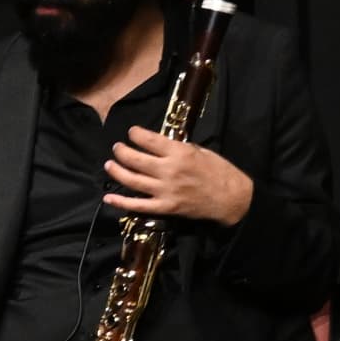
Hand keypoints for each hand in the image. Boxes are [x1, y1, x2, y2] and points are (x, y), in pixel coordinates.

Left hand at [104, 125, 253, 226]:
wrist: (231, 199)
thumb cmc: (220, 171)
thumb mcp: (202, 151)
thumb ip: (180, 148)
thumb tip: (162, 146)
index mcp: (180, 153)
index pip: (150, 140)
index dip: (136, 134)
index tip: (131, 132)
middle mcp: (169, 170)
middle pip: (136, 160)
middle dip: (122, 151)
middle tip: (116, 147)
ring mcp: (165, 191)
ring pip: (132, 180)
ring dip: (117, 171)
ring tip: (109, 164)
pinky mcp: (165, 208)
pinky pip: (138, 205)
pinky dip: (121, 202)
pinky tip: (108, 197)